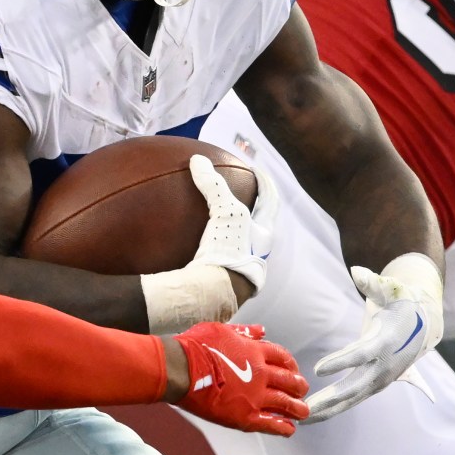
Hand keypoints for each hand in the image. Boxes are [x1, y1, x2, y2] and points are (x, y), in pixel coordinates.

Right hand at [142, 155, 274, 332]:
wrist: (216, 294)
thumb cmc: (230, 252)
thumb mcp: (226, 213)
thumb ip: (213, 186)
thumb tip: (196, 160)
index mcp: (264, 235)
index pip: (271, 201)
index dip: (265, 184)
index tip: (255, 170)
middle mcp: (256, 252)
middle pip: (257, 223)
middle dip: (250, 208)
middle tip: (239, 191)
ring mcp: (238, 268)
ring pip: (237, 242)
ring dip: (228, 229)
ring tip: (212, 216)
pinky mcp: (218, 279)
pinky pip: (213, 256)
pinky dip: (203, 246)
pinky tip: (184, 243)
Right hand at [173, 322, 307, 436]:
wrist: (179, 368)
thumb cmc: (194, 347)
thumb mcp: (221, 330)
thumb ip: (244, 332)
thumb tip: (261, 330)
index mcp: (255, 352)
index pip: (283, 358)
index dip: (291, 365)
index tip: (293, 370)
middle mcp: (260, 374)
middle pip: (290, 381)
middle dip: (299, 386)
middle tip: (301, 390)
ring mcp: (255, 396)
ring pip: (286, 403)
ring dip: (297, 408)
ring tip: (303, 412)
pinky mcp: (244, 416)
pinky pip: (270, 424)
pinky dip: (282, 427)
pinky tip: (289, 429)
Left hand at [305, 252, 444, 421]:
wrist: (421, 327)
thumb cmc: (401, 304)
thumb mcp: (392, 289)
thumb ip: (374, 282)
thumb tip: (358, 271)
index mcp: (385, 343)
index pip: (361, 354)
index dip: (341, 361)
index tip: (318, 369)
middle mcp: (383, 367)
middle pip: (354, 386)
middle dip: (329, 399)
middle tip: (304, 407)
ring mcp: (379, 380)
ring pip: (350, 399)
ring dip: (326, 411)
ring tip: (300, 420)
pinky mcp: (372, 386)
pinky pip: (349, 401)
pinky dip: (330, 410)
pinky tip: (308, 417)